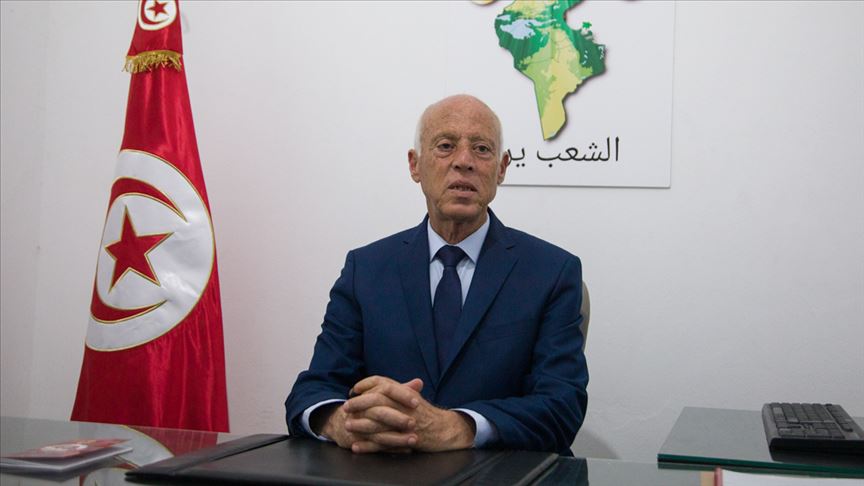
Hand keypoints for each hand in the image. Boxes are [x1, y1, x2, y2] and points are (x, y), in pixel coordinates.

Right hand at [310, 381, 418, 452]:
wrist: (339, 420)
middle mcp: (363, 408)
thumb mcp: (382, 395)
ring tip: (413, 440)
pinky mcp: (356, 440)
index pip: (386, 389)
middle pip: (380, 412)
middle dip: (398, 418)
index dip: (401, 395)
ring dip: (397, 438)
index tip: (416, 401)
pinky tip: (406, 449)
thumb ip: (401, 389)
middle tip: (414, 423)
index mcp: (371, 394)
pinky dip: (391, 448)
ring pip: (378, 432)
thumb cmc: (367, 407)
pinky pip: (375, 446)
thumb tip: (419, 382)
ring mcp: (358, 425)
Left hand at [344, 376, 475, 452]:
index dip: (366, 384)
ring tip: (348, 426)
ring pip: (378, 422)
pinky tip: (356, 446)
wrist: (444, 430)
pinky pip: (383, 443)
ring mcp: (405, 422)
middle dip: (359, 403)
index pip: (382, 382)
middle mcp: (404, 405)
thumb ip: (397, 389)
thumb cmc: (427, 413)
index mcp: (405, 392)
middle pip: (377, 400)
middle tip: (346, 407)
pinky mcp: (404, 439)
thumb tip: (377, 385)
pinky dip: (368, 446)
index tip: (354, 389)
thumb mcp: (413, 397)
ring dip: (361, 424)